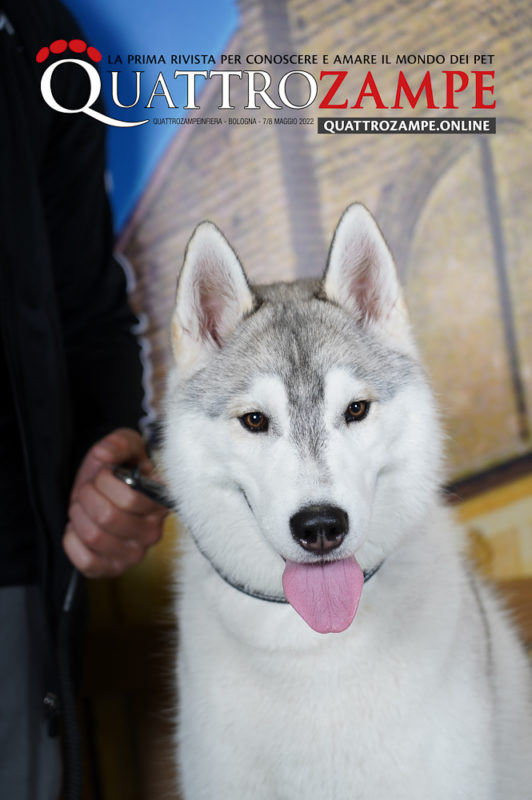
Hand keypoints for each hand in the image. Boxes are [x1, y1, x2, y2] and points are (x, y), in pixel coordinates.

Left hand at [63, 428, 166, 577]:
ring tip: (82, 507)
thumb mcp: (125, 446)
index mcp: (160, 502)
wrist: (109, 491)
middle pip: (108, 517)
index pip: (130, 498)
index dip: (105, 482)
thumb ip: (118, 443)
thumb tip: (104, 454)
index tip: (104, 474)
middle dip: (87, 496)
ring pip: (94, 537)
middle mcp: (153, 532)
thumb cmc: (122, 469)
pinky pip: (87, 562)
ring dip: (78, 515)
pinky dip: (73, 541)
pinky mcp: (114, 569)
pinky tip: (78, 529)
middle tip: (89, 489)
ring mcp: (135, 554)